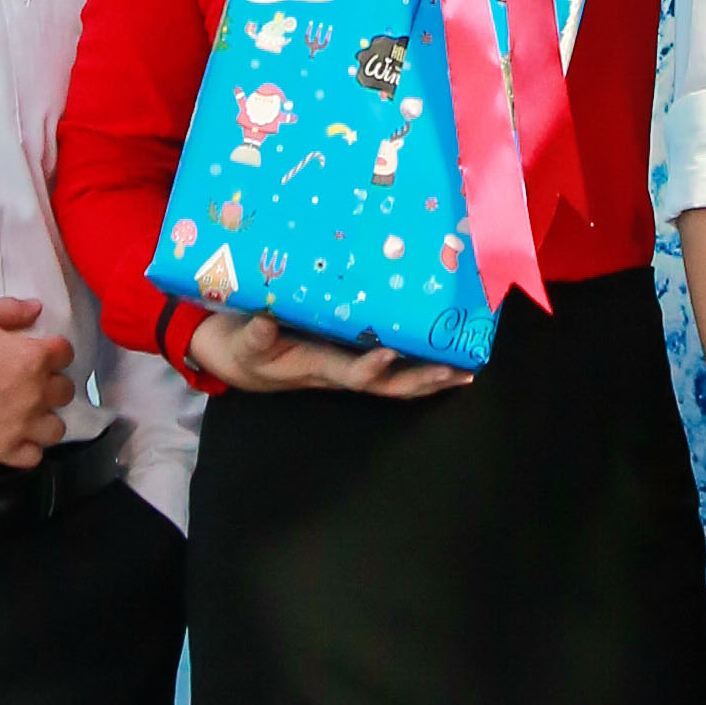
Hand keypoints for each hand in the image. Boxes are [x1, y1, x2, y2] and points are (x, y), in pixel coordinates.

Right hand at [0, 296, 77, 464]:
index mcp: (32, 357)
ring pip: (56, 428)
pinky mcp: (5, 449)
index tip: (42, 354)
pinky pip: (34, 456)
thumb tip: (35, 309)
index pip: (66, 353)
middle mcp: (35, 392)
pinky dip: (30, 449)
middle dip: (52, 384)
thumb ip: (10, 310)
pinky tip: (18, 438)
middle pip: (65, 391)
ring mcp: (22, 424)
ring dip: (46, 420)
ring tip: (29, 414)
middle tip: (32, 383)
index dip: (54, 351)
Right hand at [189, 308, 470, 398]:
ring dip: (431, 376)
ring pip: (396, 380)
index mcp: (315, 367)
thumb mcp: (242, 342)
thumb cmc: (242, 348)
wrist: (238, 358)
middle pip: (388, 386)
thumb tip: (264, 318)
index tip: (388, 354)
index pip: (349, 374)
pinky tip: (448, 354)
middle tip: (456, 371)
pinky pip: (393, 364)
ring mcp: (349, 366)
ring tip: (467, 368)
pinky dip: (420, 362)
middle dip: (422, 381)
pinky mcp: (352, 355)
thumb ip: (255, 334)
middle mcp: (340, 371)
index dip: (370, 368)